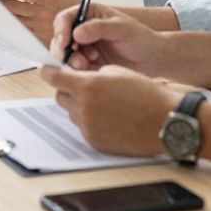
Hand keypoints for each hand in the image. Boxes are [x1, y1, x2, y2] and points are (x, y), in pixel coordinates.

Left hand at [0, 0, 78, 43]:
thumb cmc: (68, 3)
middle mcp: (42, 12)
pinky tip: (4, 22)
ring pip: (16, 20)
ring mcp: (40, 26)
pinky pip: (22, 31)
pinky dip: (12, 26)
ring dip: (4, 15)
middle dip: (1, 2)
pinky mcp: (40, 37)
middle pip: (15, 7)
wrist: (84, 24)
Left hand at [40, 64, 178, 155]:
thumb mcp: (117, 71)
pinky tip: (110, 117)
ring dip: (80, 106)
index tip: (45, 69)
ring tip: (105, 103)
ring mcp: (88, 127)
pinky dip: (90, 121)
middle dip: (67, 89)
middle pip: (60, 96)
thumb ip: (92, 74)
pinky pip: (83, 127)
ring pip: (72, 112)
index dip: (48, 71)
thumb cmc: (146, 93)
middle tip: (83, 86)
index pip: (54, 78)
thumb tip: (76, 77)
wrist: (166, 121)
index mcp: (88, 86)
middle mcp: (84, 108)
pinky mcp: (94, 141)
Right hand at [50, 1, 168, 74]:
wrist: (153, 59)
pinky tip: (93, 70)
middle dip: (63, 50)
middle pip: (60, 38)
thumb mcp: (122, 28)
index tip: (64, 42)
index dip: (60, 29)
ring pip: (66, 55)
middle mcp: (83, 30)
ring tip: (86, 65)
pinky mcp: (88, 65)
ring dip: (71, 62)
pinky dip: (78, 72)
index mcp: (89, 15)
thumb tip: (76, 33)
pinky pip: (75, 69)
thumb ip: (100, 28)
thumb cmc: (141, 38)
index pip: (66, 18)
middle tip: (75, 60)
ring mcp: (84, 48)